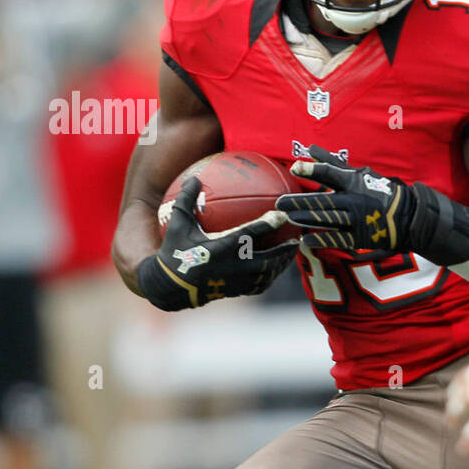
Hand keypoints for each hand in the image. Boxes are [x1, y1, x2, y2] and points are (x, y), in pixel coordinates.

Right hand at [138, 176, 297, 310]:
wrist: (169, 287)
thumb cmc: (174, 251)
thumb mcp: (177, 224)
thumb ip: (187, 200)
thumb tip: (194, 177)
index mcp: (218, 249)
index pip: (249, 234)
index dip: (268, 224)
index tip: (283, 215)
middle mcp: (230, 267)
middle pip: (266, 260)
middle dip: (284, 250)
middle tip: (299, 238)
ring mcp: (235, 282)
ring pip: (267, 274)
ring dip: (282, 263)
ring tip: (294, 252)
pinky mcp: (236, 292)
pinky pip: (260, 284)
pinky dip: (272, 275)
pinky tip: (278, 266)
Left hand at [276, 145, 468, 264]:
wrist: (409, 217)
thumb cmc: (381, 191)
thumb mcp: (360, 174)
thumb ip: (334, 164)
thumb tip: (311, 149)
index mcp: (355, 182)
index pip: (331, 174)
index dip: (313, 170)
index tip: (295, 167)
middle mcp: (354, 200)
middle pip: (323, 201)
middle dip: (300, 202)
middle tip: (280, 202)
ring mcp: (357, 220)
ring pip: (328, 220)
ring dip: (307, 220)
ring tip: (288, 218)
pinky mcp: (360, 237)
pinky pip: (338, 240)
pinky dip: (322, 241)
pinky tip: (306, 241)